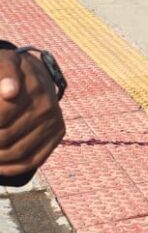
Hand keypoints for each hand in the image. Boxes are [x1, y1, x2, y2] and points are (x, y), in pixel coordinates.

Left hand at [0, 51, 64, 182]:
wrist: (36, 74)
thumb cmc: (9, 71)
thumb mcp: (3, 64)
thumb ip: (4, 73)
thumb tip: (9, 92)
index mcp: (34, 88)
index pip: (1, 117)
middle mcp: (47, 107)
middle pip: (5, 137)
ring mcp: (54, 122)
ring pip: (17, 153)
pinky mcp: (57, 135)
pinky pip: (32, 161)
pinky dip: (11, 169)